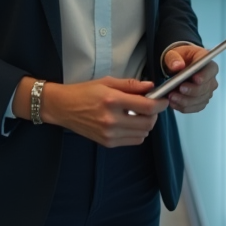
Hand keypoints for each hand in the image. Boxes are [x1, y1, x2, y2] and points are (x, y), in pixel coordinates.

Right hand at [39, 78, 167, 147]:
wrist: (62, 108)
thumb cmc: (83, 92)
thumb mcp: (106, 82)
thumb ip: (130, 85)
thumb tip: (151, 86)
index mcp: (112, 100)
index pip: (146, 107)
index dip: (160, 104)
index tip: (163, 100)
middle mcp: (111, 120)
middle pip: (148, 123)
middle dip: (154, 115)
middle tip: (150, 106)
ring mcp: (109, 134)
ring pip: (142, 134)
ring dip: (146, 124)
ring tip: (137, 114)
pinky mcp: (107, 143)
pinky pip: (132, 141)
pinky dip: (137, 133)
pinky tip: (129, 123)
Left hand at [162, 45, 218, 113]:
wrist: (178, 67)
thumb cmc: (179, 59)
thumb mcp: (173, 53)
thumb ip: (174, 58)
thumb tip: (177, 65)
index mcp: (207, 63)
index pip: (211, 70)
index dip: (204, 75)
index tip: (195, 79)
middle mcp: (211, 79)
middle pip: (205, 88)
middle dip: (192, 90)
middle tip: (179, 89)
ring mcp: (207, 91)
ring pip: (200, 100)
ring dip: (185, 100)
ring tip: (171, 97)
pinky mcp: (201, 101)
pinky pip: (195, 107)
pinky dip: (184, 107)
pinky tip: (174, 103)